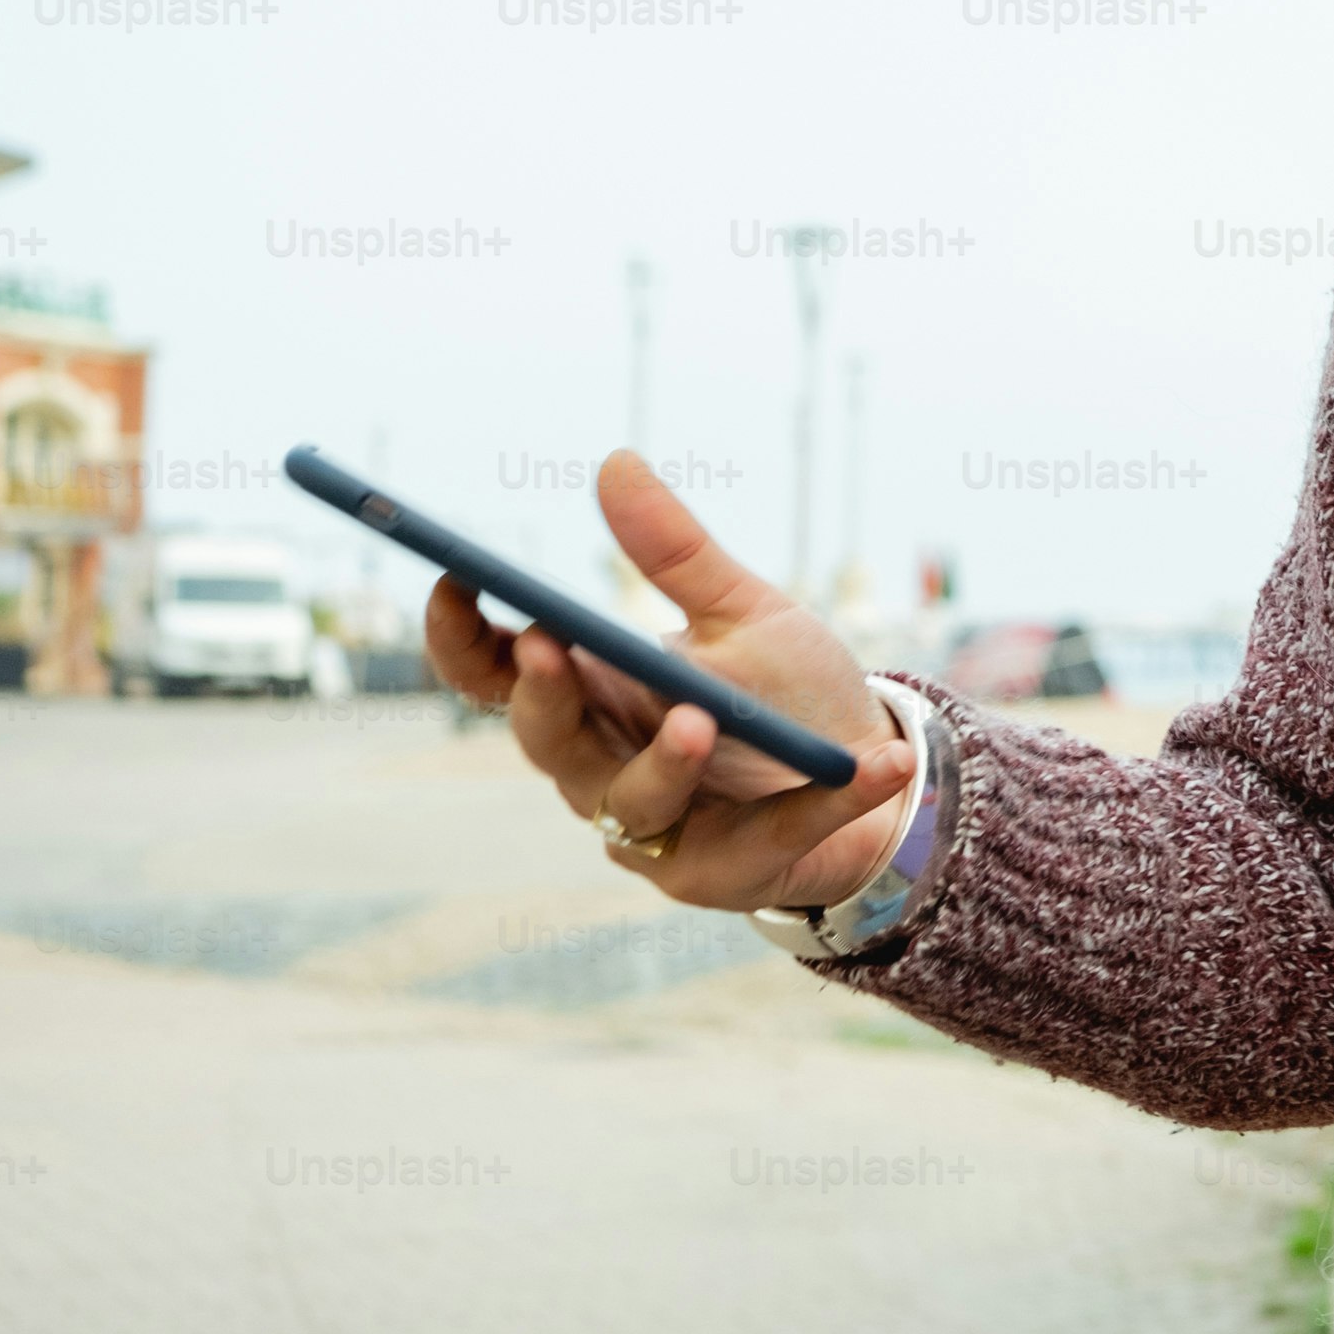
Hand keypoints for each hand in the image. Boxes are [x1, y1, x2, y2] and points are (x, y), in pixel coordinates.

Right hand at [423, 450, 914, 914]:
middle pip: (546, 742)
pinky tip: (877, 765)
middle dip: (543, 697)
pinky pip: (772, 838)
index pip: (497, 677)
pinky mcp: (727, 873)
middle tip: (551, 646)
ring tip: (699, 718)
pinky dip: (827, 802)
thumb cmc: (788, 695)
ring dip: (665, 763)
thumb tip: (616, 459)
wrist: (871, 773)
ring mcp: (660, 831)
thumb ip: (676, 554)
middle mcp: (605, 769)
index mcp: (594, 700)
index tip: (456, 577)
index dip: (462, 638)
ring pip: (635, 803)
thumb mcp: (742, 612)